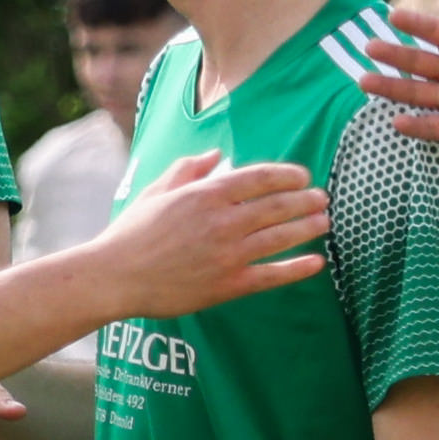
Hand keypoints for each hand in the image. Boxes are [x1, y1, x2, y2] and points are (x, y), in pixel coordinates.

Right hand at [84, 151, 330, 315]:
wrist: (114, 277)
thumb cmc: (131, 233)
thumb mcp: (156, 191)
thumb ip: (188, 169)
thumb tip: (216, 154)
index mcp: (204, 195)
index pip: (259, 178)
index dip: (287, 174)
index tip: (302, 176)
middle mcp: (221, 222)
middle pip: (277, 205)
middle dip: (305, 200)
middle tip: (321, 198)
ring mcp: (227, 254)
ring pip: (280, 237)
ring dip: (308, 228)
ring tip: (324, 222)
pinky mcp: (227, 284)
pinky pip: (272, 275)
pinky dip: (297, 268)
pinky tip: (316, 262)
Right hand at [344, 0, 438, 174]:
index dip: (417, 24)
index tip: (393, 15)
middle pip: (419, 61)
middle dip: (393, 54)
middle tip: (368, 45)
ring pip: (416, 93)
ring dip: (391, 86)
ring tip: (364, 80)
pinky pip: (433, 127)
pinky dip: (416, 126)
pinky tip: (396, 121)